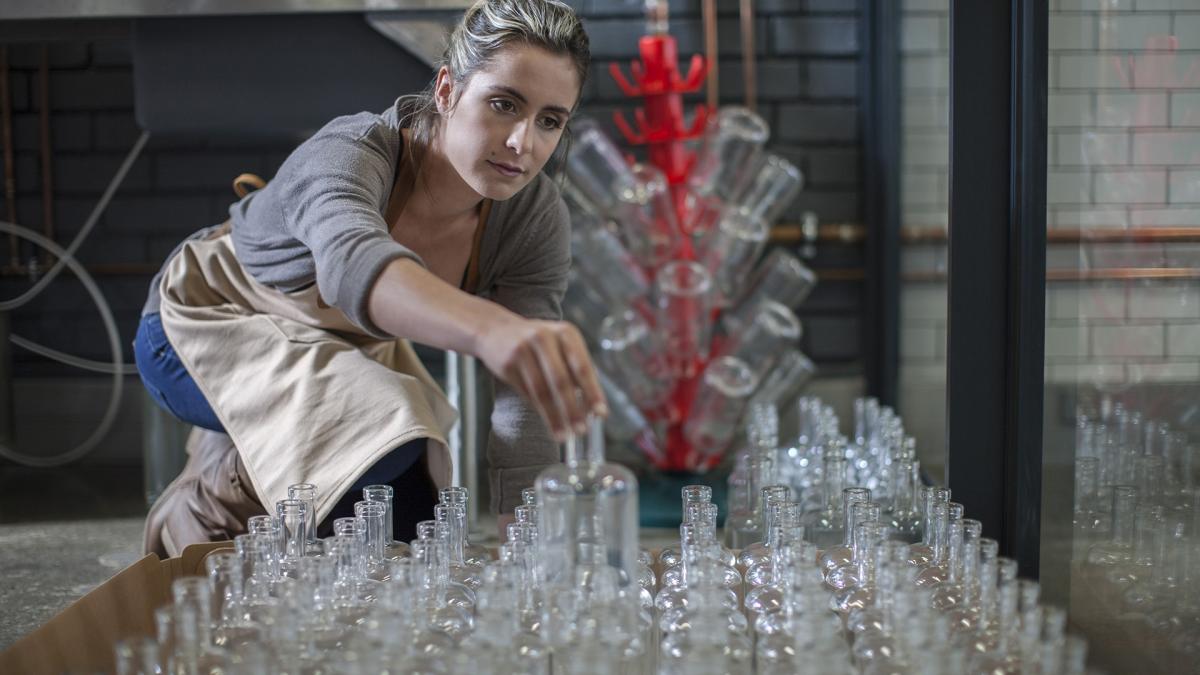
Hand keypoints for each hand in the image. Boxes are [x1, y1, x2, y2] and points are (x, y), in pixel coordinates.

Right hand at [475, 315, 606, 440]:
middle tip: (581, 430)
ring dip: (554, 417)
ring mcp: (523, 350)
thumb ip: (576, 369)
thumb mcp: (560, 344)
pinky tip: (548, 422)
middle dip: (573, 409)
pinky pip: (527, 393)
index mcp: (565, 333)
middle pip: (561, 381)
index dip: (593, 392)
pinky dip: (539, 410)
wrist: (495, 329)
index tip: (601, 414)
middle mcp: (544, 337)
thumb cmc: (538, 343)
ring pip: (541, 391)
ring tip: (563, 435)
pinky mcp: (507, 364)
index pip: (582, 367)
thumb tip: (591, 407)